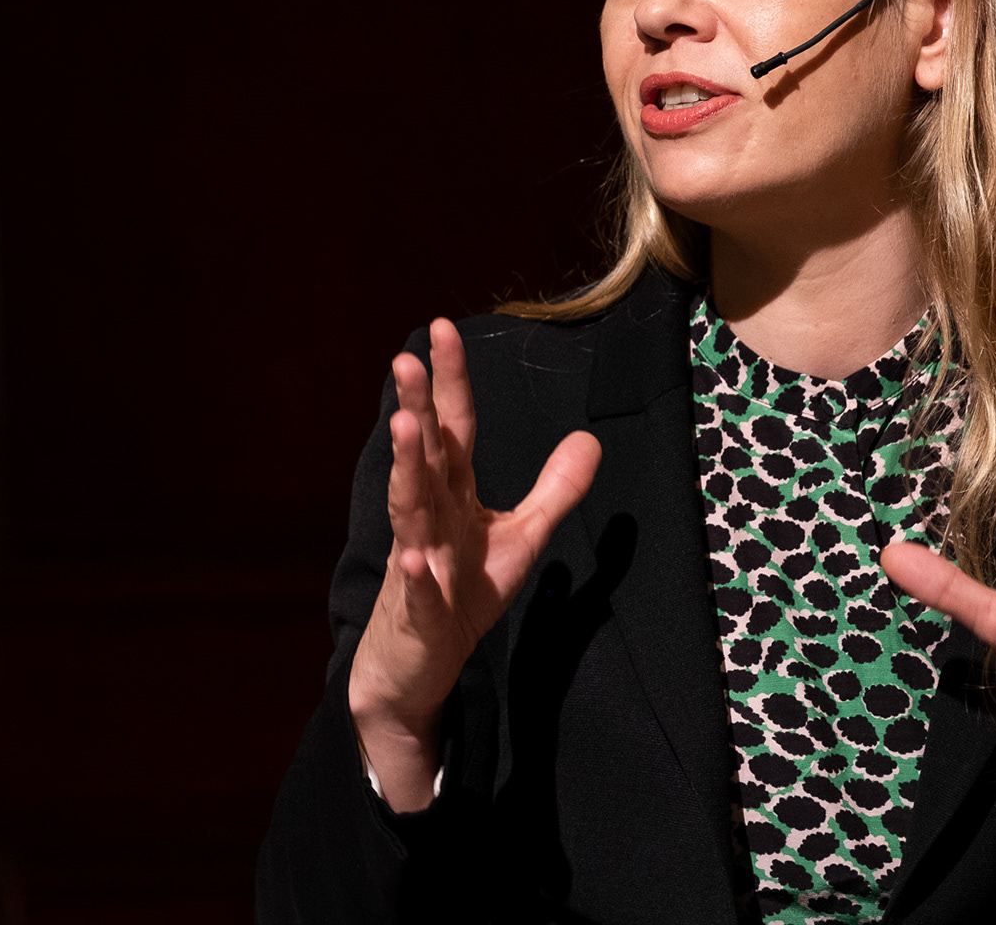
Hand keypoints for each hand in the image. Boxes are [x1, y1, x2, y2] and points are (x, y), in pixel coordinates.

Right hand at [348, 318, 601, 810]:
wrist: (415, 668)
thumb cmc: (461, 596)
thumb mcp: (520, 539)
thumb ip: (553, 490)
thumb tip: (590, 437)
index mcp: (452, 496)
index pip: (454, 430)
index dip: (451, 381)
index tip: (442, 328)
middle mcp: (429, 519)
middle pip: (424, 457)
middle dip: (417, 409)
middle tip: (407, 359)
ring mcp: (419, 565)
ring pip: (409, 510)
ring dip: (406, 470)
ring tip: (405, 428)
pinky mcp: (418, 614)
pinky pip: (417, 592)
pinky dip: (415, 576)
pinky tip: (414, 558)